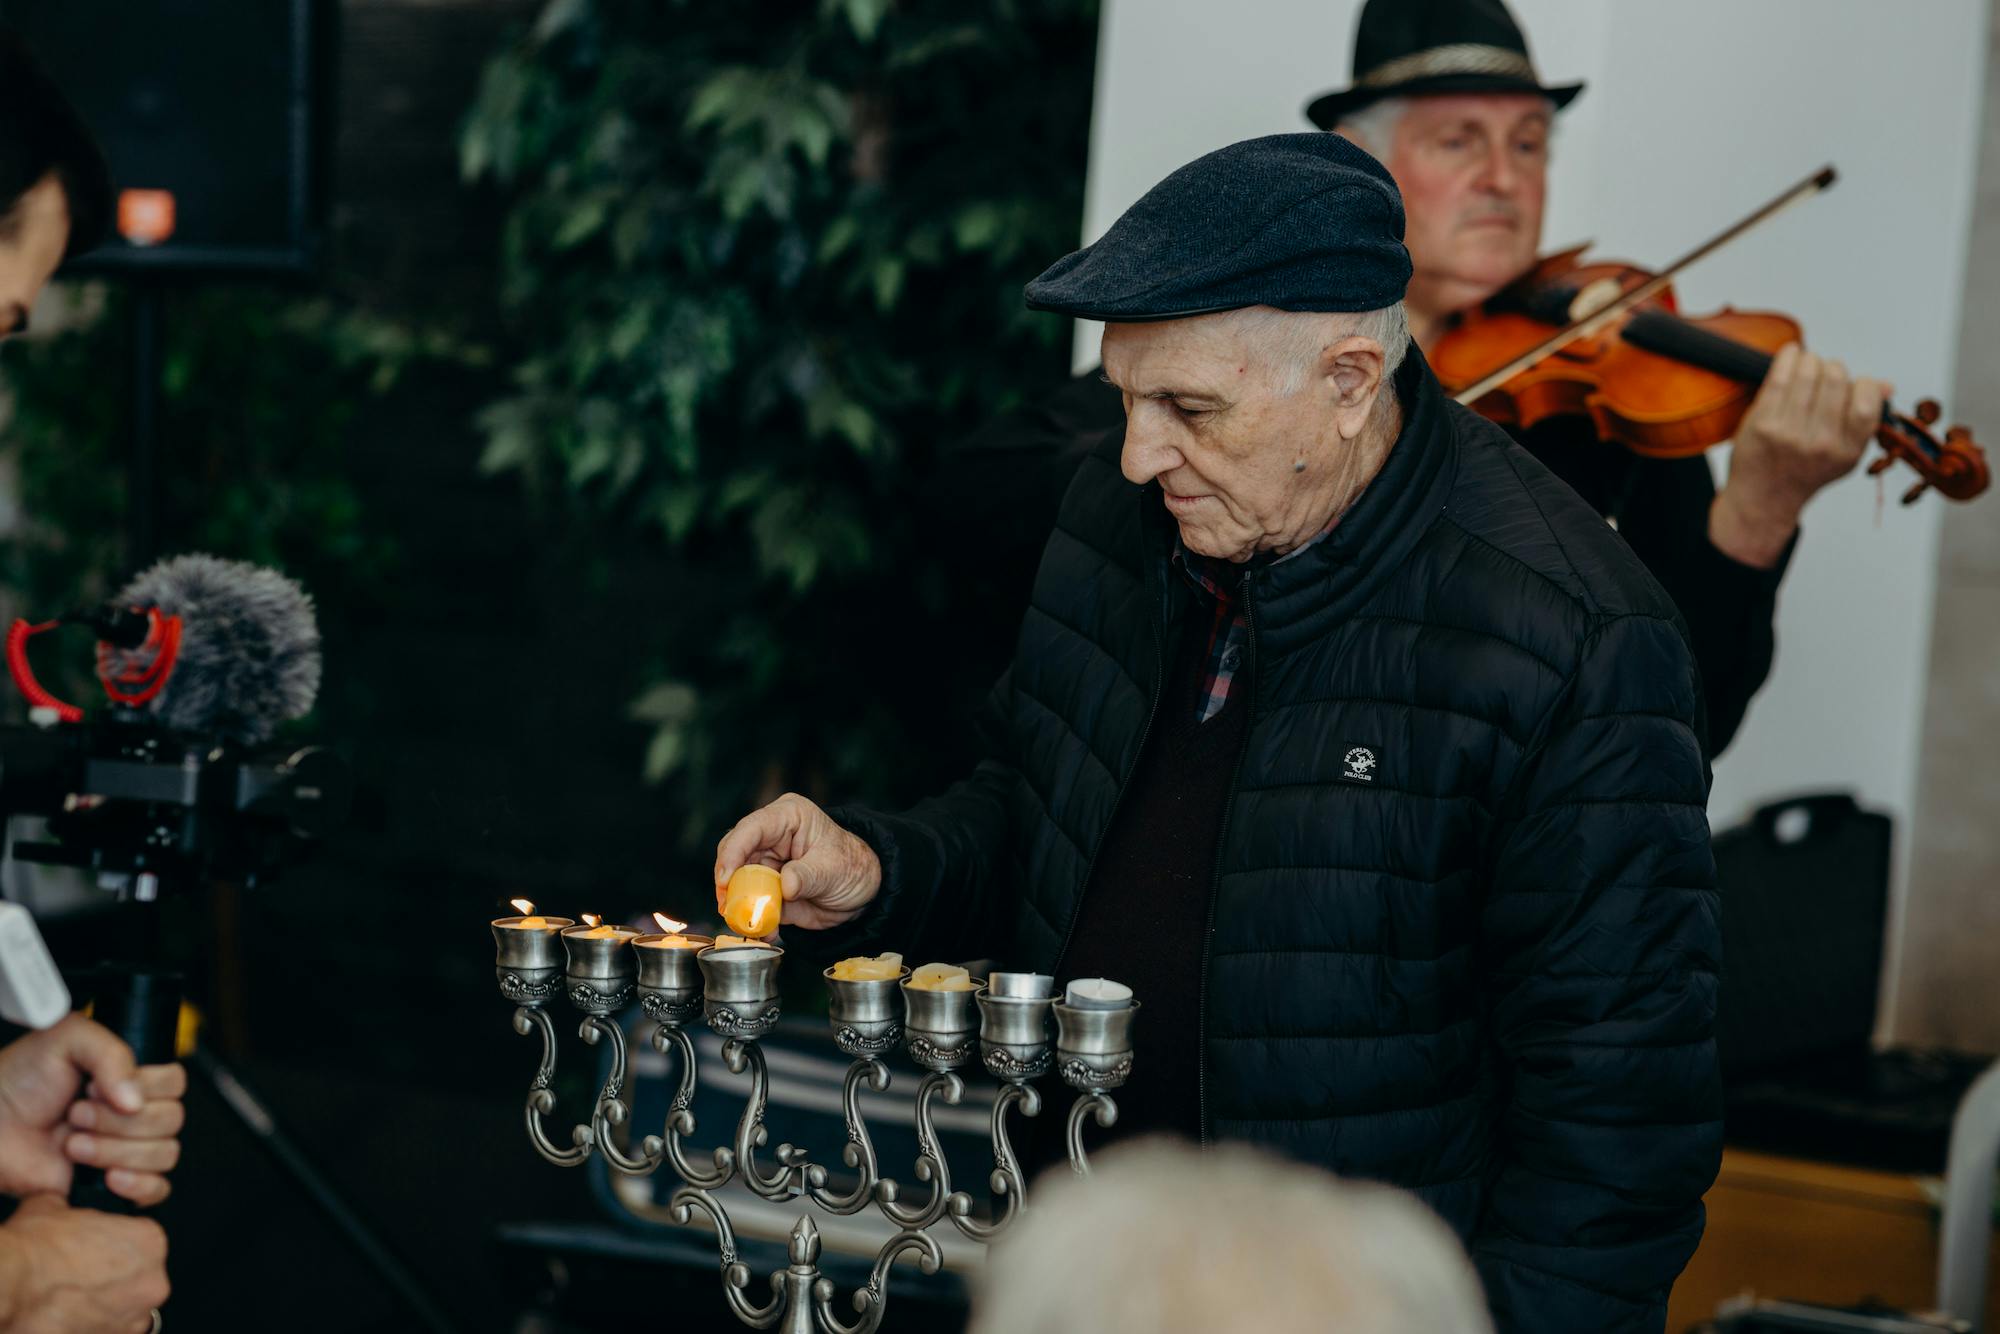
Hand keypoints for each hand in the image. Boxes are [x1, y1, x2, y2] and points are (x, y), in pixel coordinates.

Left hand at [0, 1015, 186, 1207]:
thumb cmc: (16, 1082)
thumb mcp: (65, 1039)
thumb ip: (111, 1054)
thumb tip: (137, 1099)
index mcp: (131, 1077)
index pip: (175, 1082)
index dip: (145, 1087)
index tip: (98, 1087)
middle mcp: (133, 1113)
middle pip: (171, 1120)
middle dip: (119, 1122)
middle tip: (77, 1115)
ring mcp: (125, 1149)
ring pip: (165, 1154)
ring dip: (116, 1151)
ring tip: (73, 1145)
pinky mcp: (113, 1185)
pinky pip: (156, 1190)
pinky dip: (137, 1184)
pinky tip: (106, 1176)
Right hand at [0, 1194, 167, 1332]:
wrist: (7, 1287)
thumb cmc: (32, 1253)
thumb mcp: (52, 1206)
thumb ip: (70, 1205)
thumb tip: (61, 1204)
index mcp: (149, 1242)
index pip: (143, 1242)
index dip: (115, 1246)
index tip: (97, 1252)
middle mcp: (150, 1283)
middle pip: (138, 1279)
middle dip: (113, 1280)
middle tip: (82, 1278)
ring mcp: (132, 1319)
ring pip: (124, 1310)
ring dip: (103, 1307)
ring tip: (70, 1300)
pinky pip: (106, 1332)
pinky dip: (89, 1327)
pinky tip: (66, 1317)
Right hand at [714, 793, 882, 930]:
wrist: (861, 892)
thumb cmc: (851, 866)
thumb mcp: (833, 869)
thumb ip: (807, 876)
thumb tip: (784, 886)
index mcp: (787, 817)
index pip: (751, 829)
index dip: (733, 852)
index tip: (725, 879)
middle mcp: (770, 836)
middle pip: (734, 856)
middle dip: (729, 884)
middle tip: (729, 908)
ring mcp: (765, 863)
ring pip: (737, 882)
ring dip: (739, 906)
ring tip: (749, 926)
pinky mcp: (765, 887)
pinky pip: (750, 903)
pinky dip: (752, 919)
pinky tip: (764, 932)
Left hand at [1712, 342, 1889, 568]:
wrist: (1764, 497)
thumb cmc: (1806, 469)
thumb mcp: (1845, 453)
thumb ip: (1866, 420)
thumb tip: (1886, 386)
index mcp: (1848, 451)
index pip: (1866, 401)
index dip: (1863, 383)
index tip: (1853, 384)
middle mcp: (1820, 443)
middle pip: (1835, 379)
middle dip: (1833, 368)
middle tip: (1825, 374)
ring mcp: (1789, 433)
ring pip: (1808, 372)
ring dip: (1810, 361)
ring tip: (1808, 364)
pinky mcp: (1762, 424)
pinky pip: (1779, 378)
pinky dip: (1788, 358)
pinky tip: (1792, 353)